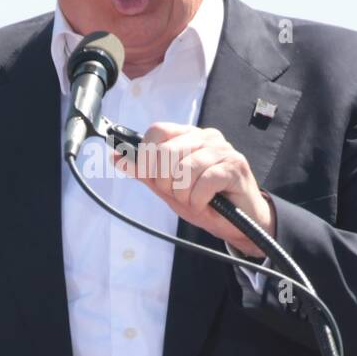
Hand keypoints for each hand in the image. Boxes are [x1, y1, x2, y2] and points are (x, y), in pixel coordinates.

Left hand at [112, 121, 275, 257]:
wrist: (239, 224)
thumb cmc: (206, 202)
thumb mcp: (169, 189)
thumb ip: (145, 172)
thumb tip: (117, 157)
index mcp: (188, 136)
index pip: (157, 131)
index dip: (147, 156)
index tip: (152, 178)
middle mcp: (206, 137)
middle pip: (166, 152)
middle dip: (166, 183)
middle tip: (180, 195)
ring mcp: (222, 150)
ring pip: (184, 170)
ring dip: (185, 196)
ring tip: (196, 201)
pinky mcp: (235, 166)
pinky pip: (202, 184)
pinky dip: (199, 201)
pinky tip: (209, 204)